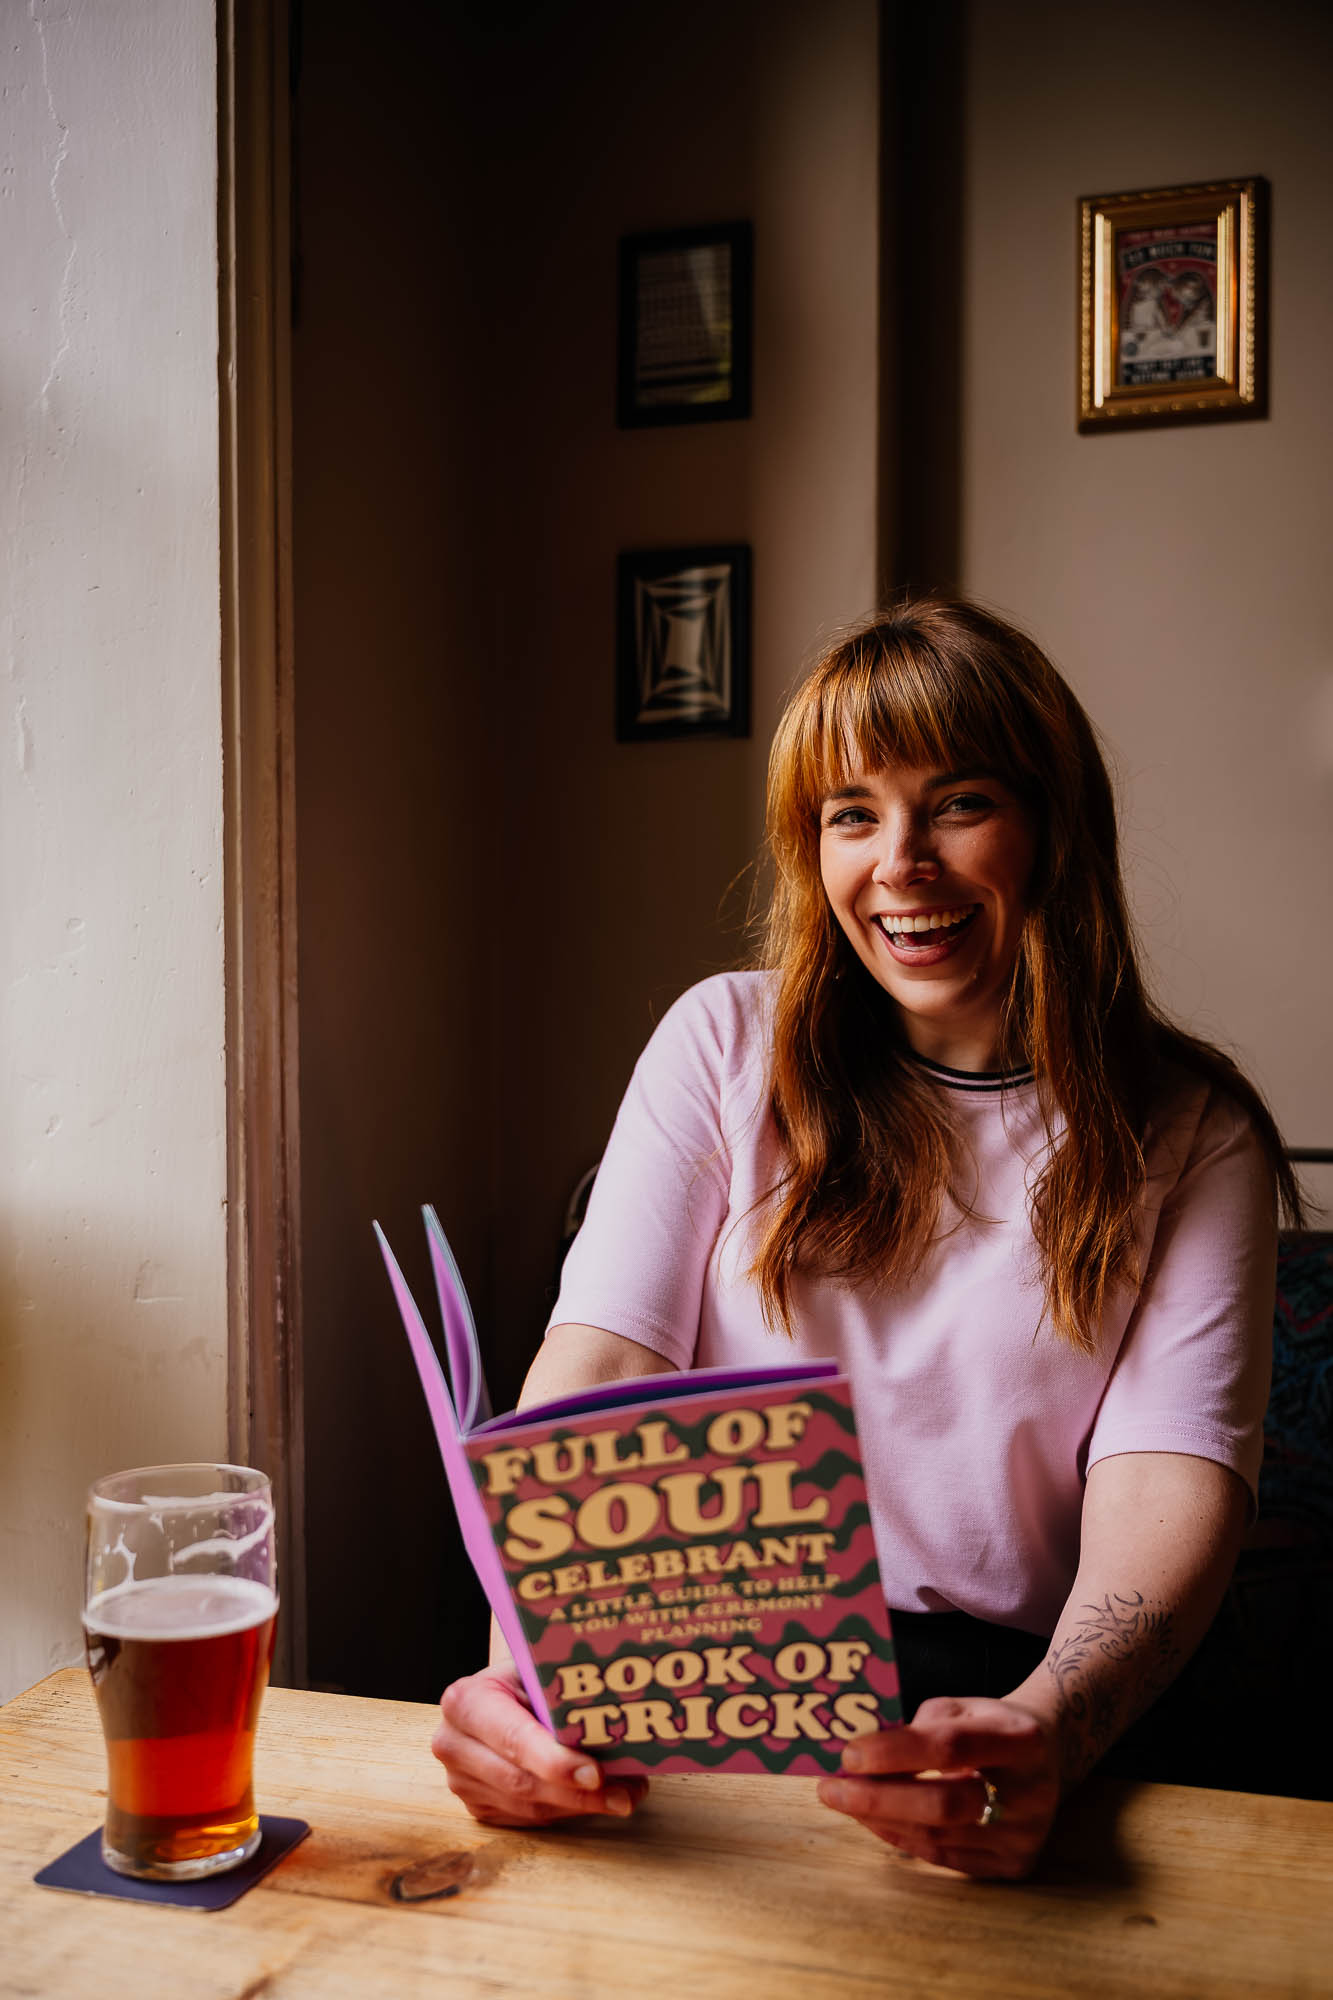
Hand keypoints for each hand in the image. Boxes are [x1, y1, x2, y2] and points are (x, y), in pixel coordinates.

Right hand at [431, 1663, 648, 1826]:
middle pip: (520, 1782)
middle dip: (576, 1793)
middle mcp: (454, 1744)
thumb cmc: (524, 1679)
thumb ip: (562, 1697)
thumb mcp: (537, 1673)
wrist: (500, 1694)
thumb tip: (619, 1722)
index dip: (555, 1761)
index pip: (513, 1738)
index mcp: (466, 1702)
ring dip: (580, 1806)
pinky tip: (596, 1799)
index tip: (595, 1773)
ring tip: (624, 1795)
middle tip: (624, 1794)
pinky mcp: (477, 1806)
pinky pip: (526, 1818)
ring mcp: (461, 1781)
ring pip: (527, 1806)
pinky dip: (566, 1811)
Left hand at [816, 1695, 1061, 1878]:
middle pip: (943, 1805)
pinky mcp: (1014, 1865)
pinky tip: (873, 1819)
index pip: (950, 1748)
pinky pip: (944, 1858)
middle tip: (831, 1788)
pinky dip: (901, 1838)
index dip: (895, 1753)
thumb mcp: (962, 1707)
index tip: (848, 1754)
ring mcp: (1025, 1836)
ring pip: (938, 1838)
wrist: (1050, 1755)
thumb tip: (860, 1755)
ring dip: (880, 1819)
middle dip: (878, 1798)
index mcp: (1021, 1739)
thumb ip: (918, 1728)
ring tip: (843, 1800)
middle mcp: (1032, 1793)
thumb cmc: (990, 1725)